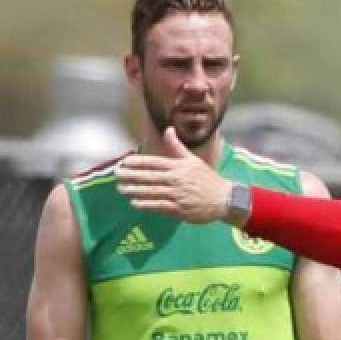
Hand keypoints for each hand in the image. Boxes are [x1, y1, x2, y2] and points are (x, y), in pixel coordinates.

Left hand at [116, 127, 232, 222]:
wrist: (224, 199)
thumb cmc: (206, 179)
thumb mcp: (193, 161)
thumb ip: (177, 147)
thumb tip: (168, 130)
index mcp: (178, 167)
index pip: (154, 162)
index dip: (137, 162)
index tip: (124, 162)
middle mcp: (176, 180)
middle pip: (150, 177)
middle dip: (131, 176)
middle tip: (117, 175)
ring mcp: (177, 195)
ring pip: (152, 192)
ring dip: (135, 190)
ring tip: (121, 189)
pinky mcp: (179, 209)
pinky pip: (159, 206)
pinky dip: (146, 205)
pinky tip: (135, 203)